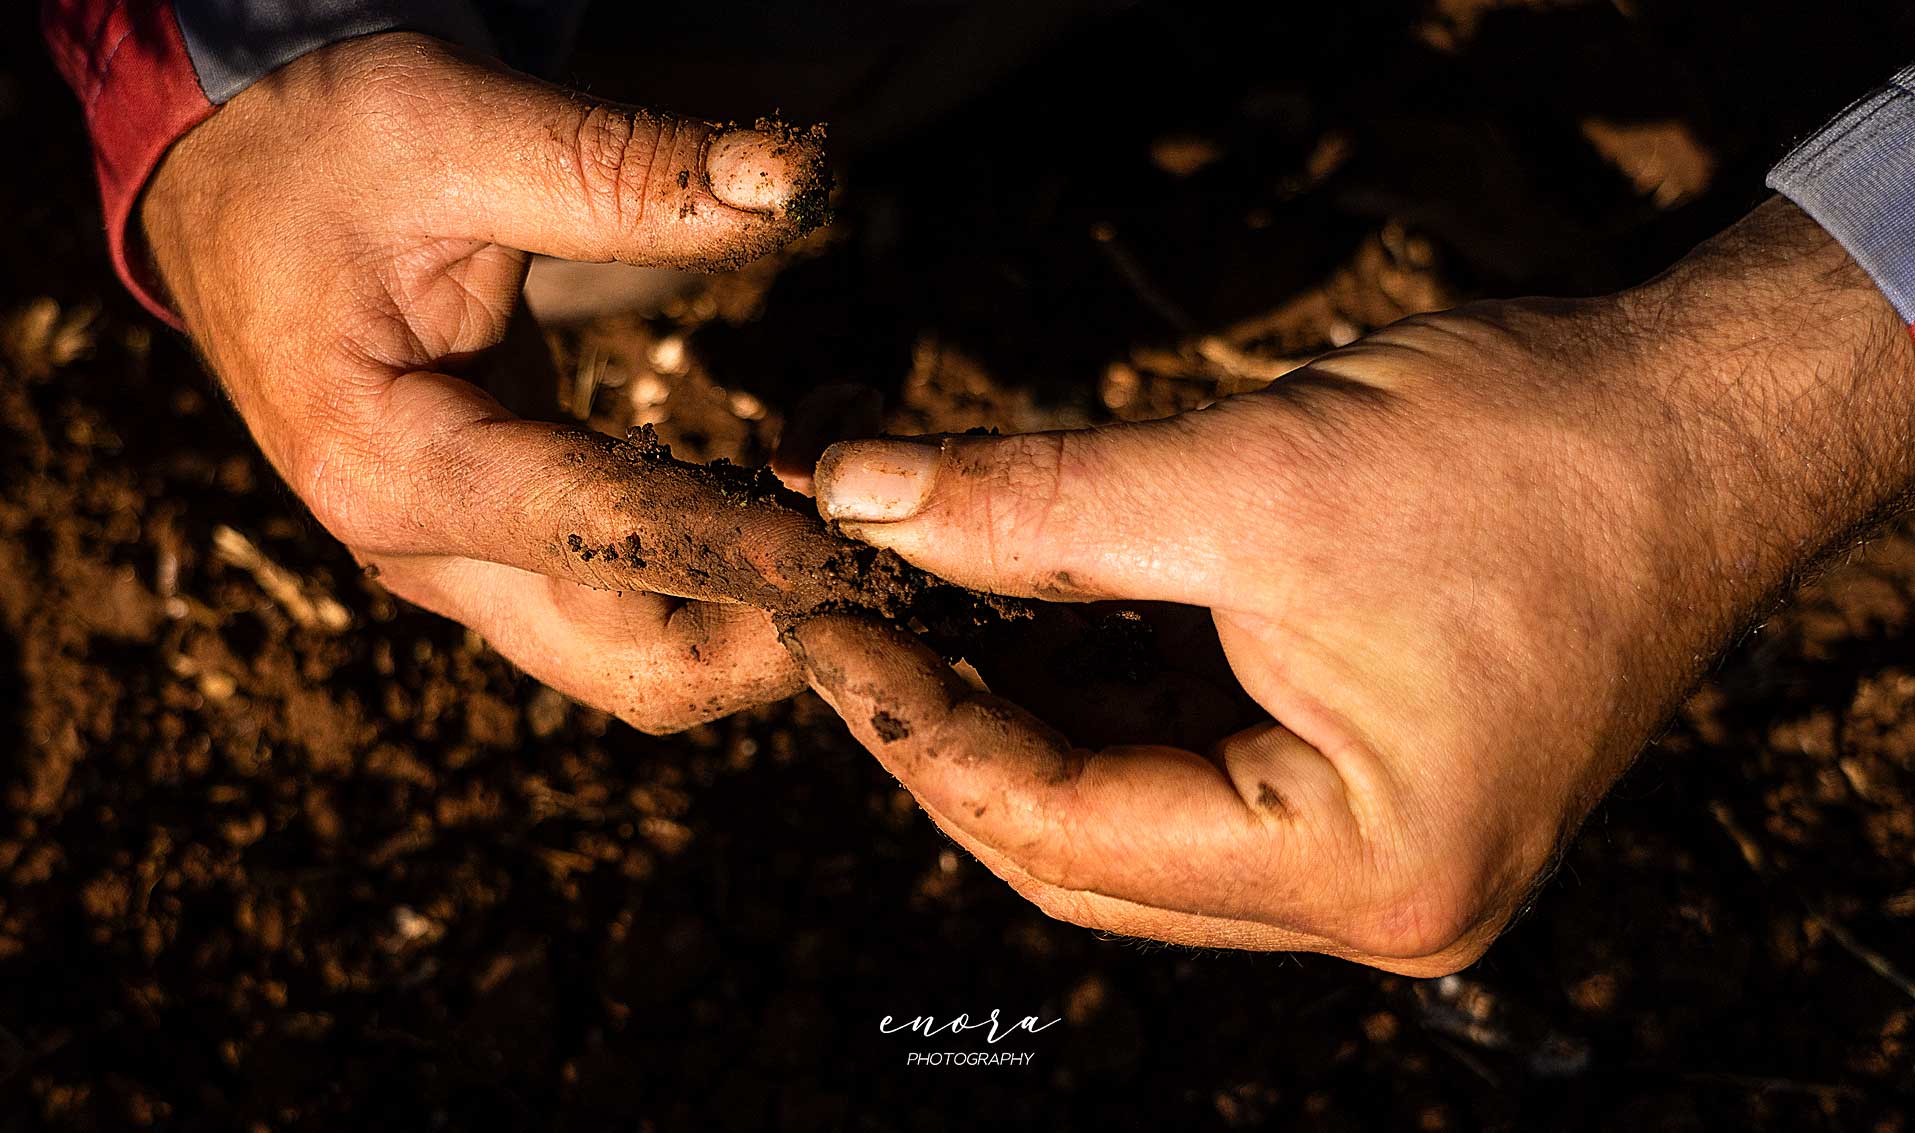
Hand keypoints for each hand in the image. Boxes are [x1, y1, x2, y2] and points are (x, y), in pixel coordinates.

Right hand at [141, 32, 830, 731]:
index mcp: (390, 464)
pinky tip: (803, 502)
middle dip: (779, 635)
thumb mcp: (446, 122)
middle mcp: (423, 552)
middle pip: (637, 666)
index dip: (752, 549)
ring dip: (767, 618)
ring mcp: (464, 567)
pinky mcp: (505, 550)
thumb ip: (621, 164)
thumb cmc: (319, 148)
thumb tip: (798, 185)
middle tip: (902, 560)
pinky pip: (636, 611)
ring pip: (645, 661)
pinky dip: (732, 584)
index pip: (606, 538)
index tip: (873, 545)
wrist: (231, 186)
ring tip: (865, 515)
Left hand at [786, 199, 1914, 973]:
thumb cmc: (1532, 455)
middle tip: (854, 628)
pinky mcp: (1386, 803)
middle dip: (956, 742)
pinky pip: (1203, 788)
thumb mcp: (1258, 475)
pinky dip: (1107, 714)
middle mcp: (1382, 907)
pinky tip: (1030, 634)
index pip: (1064, 830)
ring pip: (1138, 829)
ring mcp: (1387, 865)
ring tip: (920, 623)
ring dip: (1024, 729)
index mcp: (1365, 867)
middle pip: (1090, 857)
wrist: (1711, 427)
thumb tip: (856, 498)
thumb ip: (1039, 503)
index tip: (823, 627)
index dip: (916, 728)